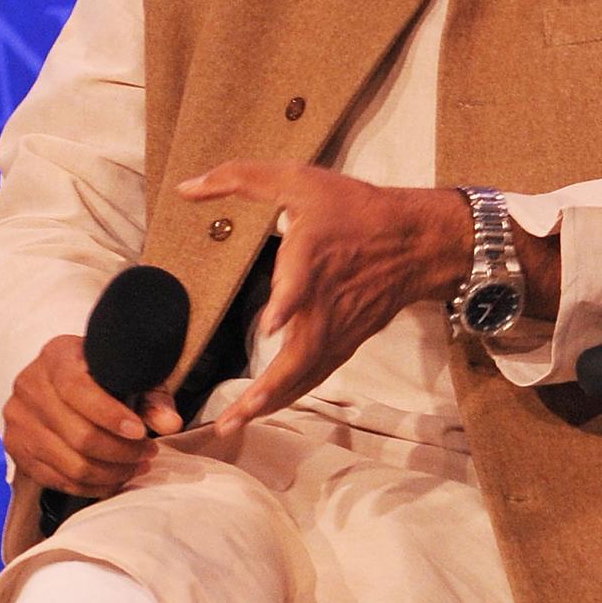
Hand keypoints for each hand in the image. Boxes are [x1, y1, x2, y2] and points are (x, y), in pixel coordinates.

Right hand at [3, 333, 183, 496]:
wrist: (58, 381)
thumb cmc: (99, 375)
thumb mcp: (128, 374)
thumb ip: (152, 397)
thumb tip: (170, 423)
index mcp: (56, 357)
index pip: (77, 391)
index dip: (111, 416)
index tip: (140, 432)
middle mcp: (29, 386)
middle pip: (77, 434)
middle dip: (121, 451)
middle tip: (148, 452)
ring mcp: (18, 421)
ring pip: (69, 463)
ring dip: (111, 472)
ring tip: (136, 465)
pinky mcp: (17, 449)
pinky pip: (58, 480)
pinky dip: (92, 486)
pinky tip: (114, 478)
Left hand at [177, 161, 471, 429]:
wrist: (415, 239)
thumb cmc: (352, 208)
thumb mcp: (297, 179)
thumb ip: (239, 178)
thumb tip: (186, 189)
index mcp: (313, 256)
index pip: (303, 282)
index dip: (288, 302)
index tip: (269, 325)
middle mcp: (326, 300)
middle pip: (300, 353)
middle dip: (266, 389)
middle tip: (231, 416)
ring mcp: (339, 326)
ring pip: (306, 373)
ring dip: (271, 401)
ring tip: (233, 424)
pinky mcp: (348, 340)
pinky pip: (317, 374)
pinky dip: (290, 394)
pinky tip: (264, 408)